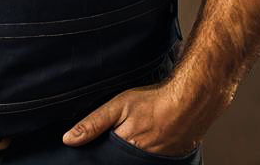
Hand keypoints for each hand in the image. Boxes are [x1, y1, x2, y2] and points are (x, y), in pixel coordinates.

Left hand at [62, 78, 213, 156]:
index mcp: (123, 149)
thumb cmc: (154, 101)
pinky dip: (145, 154)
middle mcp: (139, 160)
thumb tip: (68, 139)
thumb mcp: (118, 107)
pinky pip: (150, 161)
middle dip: (115, 152)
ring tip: (136, 134)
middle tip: (121, 134)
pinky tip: (147, 140)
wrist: (191, 101)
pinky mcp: (168, 161)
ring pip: (133, 160)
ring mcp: (155, 162)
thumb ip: (93, 123)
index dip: (99, 154)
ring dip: (129, 154)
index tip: (97, 147)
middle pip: (119, 159)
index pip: (104, 158)